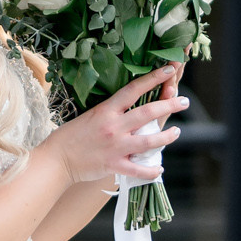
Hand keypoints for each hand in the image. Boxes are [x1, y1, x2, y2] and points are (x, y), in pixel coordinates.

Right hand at [53, 67, 186, 195]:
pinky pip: (140, 169)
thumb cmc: (69, 136)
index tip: (168, 69)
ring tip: (176, 132)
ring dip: (167, 136)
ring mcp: (116, 147)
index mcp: (106, 110)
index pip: (133, 89)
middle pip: (148, 112)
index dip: (152, 78)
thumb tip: (127, 105)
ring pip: (150, 140)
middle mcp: (114, 127)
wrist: (56, 159)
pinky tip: (160, 169)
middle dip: (169, 104)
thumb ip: (110, 112)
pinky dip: (152, 170)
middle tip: (184, 101)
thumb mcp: (89, 116)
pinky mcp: (115, 165)